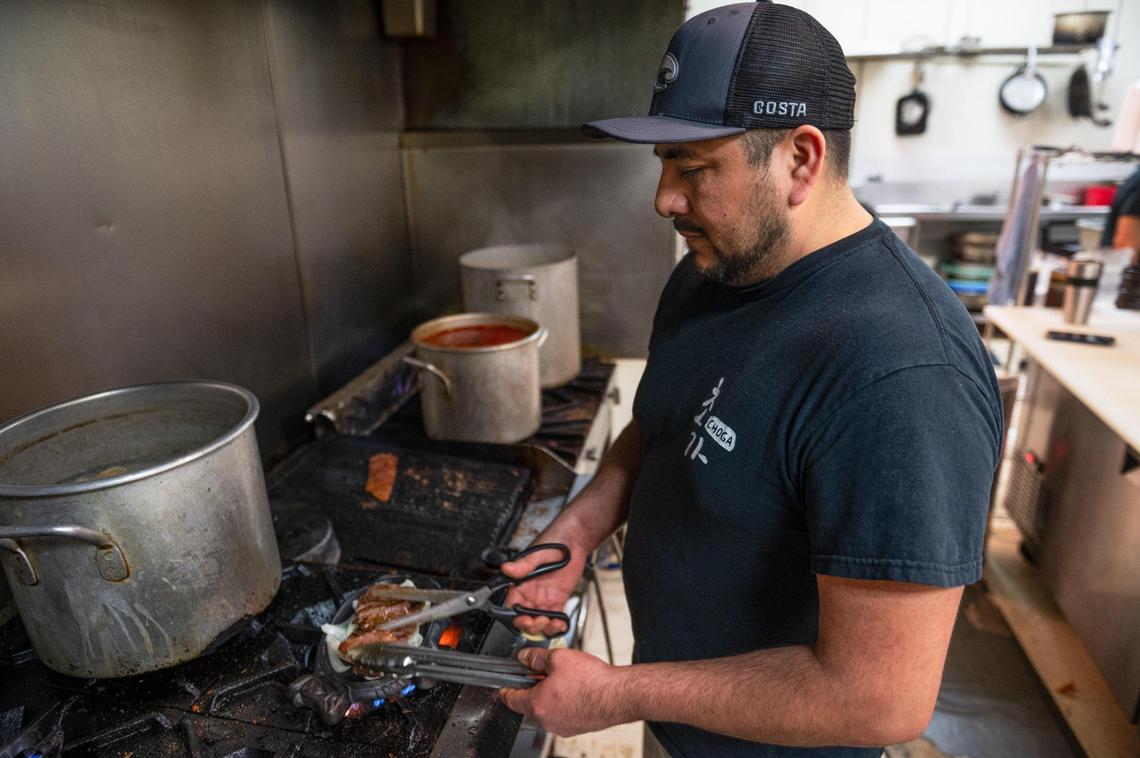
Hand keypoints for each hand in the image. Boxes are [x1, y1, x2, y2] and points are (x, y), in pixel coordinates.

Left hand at [499, 647, 627, 736]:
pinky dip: (563, 702)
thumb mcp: (558, 658)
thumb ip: (536, 657)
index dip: (506, 688)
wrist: (618, 696)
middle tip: (543, 672)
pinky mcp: (576, 728)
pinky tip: (575, 689)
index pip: (510, 699)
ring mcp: (562, 727)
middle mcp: (547, 720)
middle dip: (533, 687)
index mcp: (537, 704)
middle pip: (529, 704)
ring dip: (549, 695)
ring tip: (564, 679)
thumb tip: (525, 657)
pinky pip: (561, 714)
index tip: (504, 683)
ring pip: (546, 709)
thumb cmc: (591, 681)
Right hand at [500, 542, 586, 635]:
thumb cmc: (554, 541)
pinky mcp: (558, 600)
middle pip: (524, 618)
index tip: (524, 619)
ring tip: (551, 623)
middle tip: (540, 622)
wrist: (575, 540)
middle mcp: (530, 593)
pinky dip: (557, 625)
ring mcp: (544, 598)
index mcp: (521, 583)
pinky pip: (555, 617)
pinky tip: (560, 623)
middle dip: (530, 625)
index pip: (512, 605)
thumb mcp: (538, 553)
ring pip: (539, 622)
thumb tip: (507, 568)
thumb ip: (523, 565)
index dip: (515, 616)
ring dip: (543, 628)